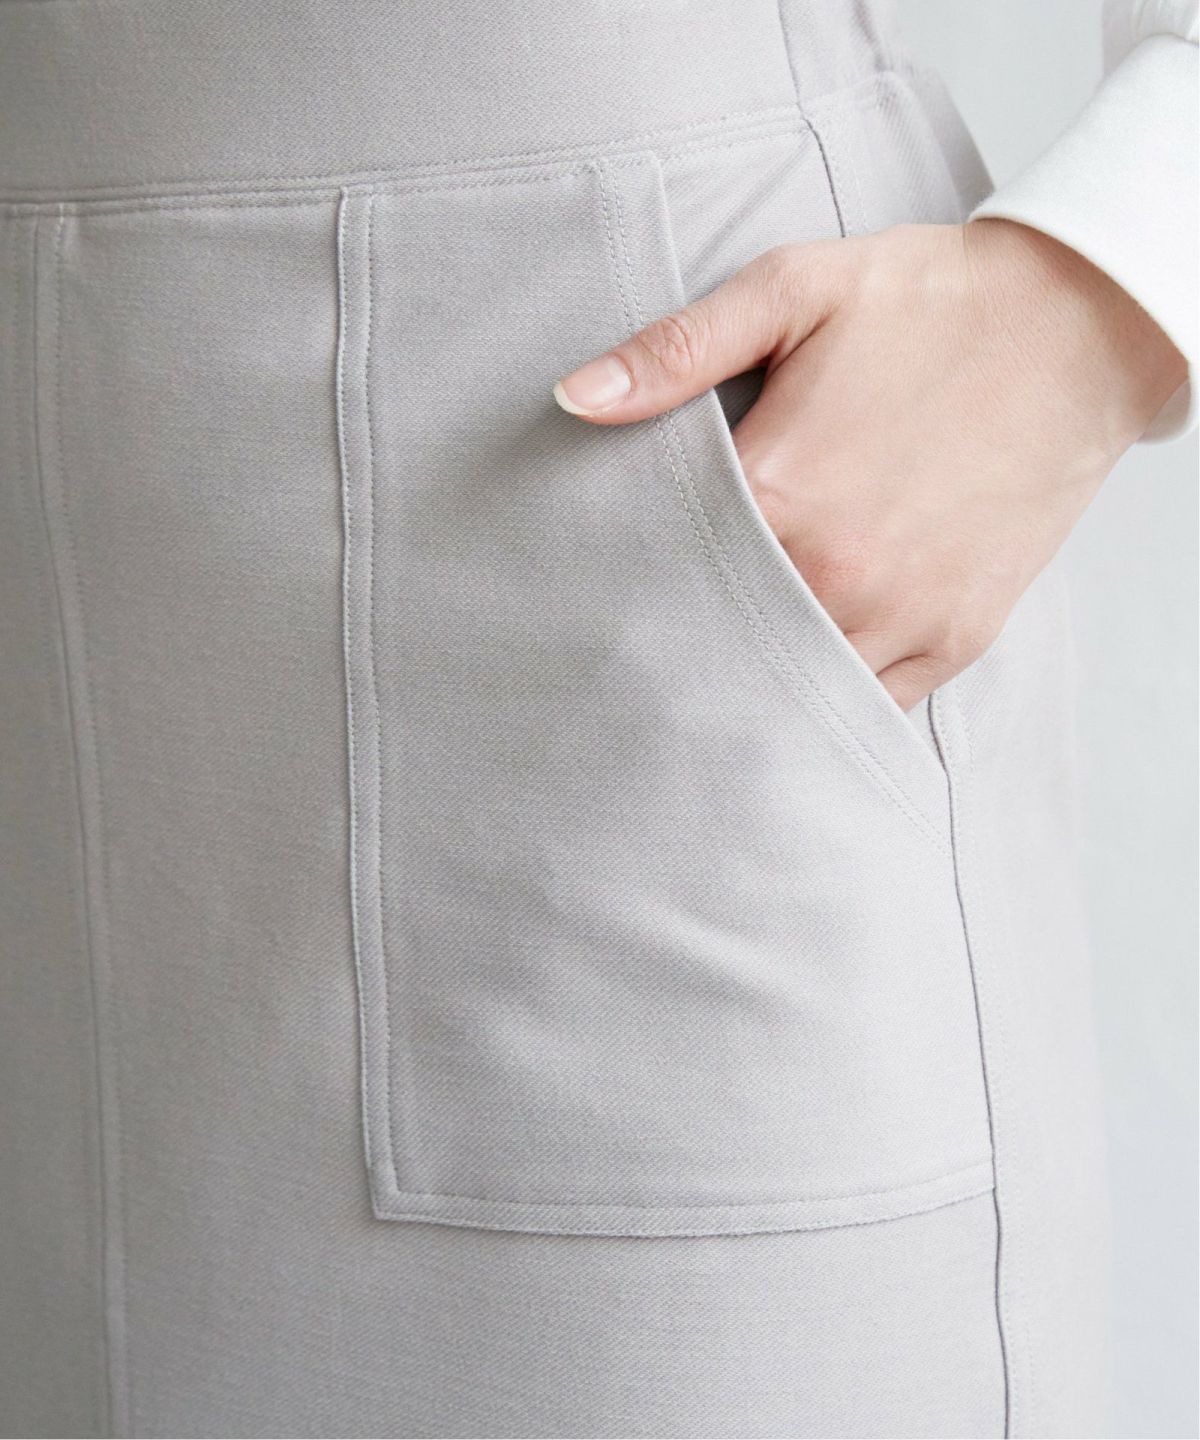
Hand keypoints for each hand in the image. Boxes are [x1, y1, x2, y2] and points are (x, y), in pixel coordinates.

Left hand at [553, 219, 1185, 709]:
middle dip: (683, 639)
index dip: (629, 577)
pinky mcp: (956, 637)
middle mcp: (838, 574)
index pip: (664, 570)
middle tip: (647, 639)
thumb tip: (571, 399)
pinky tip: (799, 669)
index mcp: (781, 493)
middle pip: (720, 641)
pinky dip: (830, 692)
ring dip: (753, 677)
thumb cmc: (931, 303)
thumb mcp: (794, 291)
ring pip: (792, 685)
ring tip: (719, 658)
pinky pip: (871, 701)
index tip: (602, 584)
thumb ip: (676, 351)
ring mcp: (903, 615)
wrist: (1080, 325)